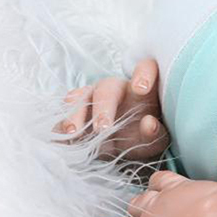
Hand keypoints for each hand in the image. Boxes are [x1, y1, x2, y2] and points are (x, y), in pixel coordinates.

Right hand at [53, 58, 169, 161]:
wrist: (123, 146)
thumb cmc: (143, 136)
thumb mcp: (156, 139)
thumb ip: (155, 132)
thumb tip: (149, 123)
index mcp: (141, 91)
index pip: (145, 69)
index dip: (144, 74)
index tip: (142, 88)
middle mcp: (115, 88)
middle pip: (107, 89)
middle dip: (103, 108)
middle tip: (103, 128)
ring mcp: (92, 97)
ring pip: (81, 97)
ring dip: (76, 114)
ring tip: (73, 132)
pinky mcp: (75, 110)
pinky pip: (65, 112)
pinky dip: (61, 123)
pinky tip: (61, 136)